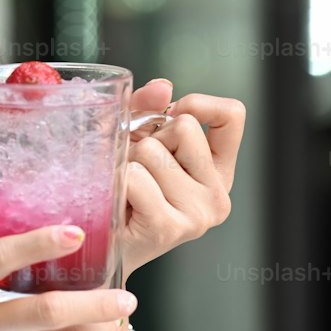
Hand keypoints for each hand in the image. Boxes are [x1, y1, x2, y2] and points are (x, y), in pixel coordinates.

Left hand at [122, 78, 245, 282]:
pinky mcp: (170, 228)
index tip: (170, 118)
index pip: (233, 115)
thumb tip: (163, 86)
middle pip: (185, 126)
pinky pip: (134, 176)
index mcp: (217, 170)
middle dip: (150, 137)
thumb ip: (148, 107)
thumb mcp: (134, 136)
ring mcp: (198, 214)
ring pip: (153, 150)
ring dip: (128, 161)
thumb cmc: (119, 186)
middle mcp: (218, 195)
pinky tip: (119, 203)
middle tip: (139, 168)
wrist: (97, 243)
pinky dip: (117, 181)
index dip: (197, 104)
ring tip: (126, 188)